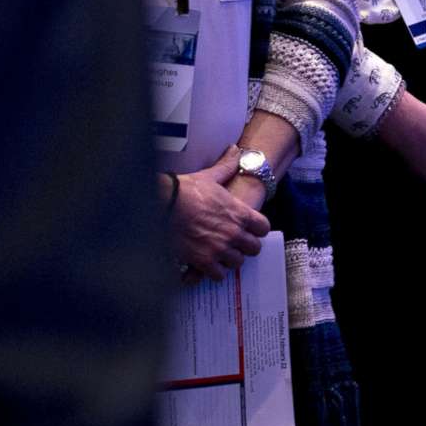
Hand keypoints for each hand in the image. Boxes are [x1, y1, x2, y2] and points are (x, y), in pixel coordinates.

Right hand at [170, 158, 268, 280]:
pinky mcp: (203, 261)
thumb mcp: (209, 176)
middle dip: (245, 246)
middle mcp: (233, 233)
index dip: (257, 230)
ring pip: (237, 263)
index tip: (249, 229)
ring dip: (230, 259)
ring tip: (219, 253)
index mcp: (240, 213)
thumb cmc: (185, 190)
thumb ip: (226, 166)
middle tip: (234, 243)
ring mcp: (219, 248)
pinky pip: (218, 275)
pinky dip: (213, 271)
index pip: (263, 228)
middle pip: (254, 249)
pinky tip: (206, 264)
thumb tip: (234, 150)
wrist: (162, 204)